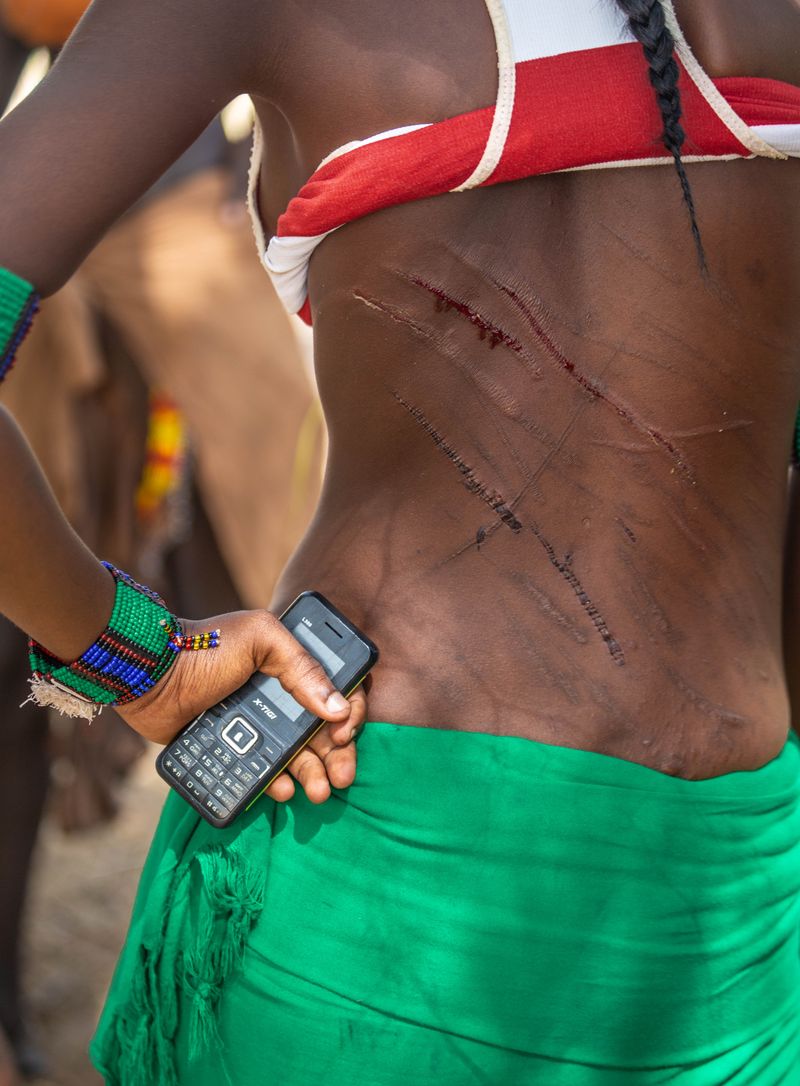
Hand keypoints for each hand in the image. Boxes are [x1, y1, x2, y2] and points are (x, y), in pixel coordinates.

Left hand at [116, 609, 366, 803]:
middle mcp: (279, 694)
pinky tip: (281, 789)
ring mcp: (256, 723)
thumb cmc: (208, 647)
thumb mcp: (262, 639)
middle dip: (338, 755)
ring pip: (296, 755)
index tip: (343, 733)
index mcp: (291, 665)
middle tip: (343, 778)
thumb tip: (337, 708)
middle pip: (322, 730)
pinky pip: (261, 770)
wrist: (152, 674)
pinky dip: (275, 782)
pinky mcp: (232, 746)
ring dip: (313, 774)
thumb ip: (302, 665)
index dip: (348, 712)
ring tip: (319, 792)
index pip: (336, 689)